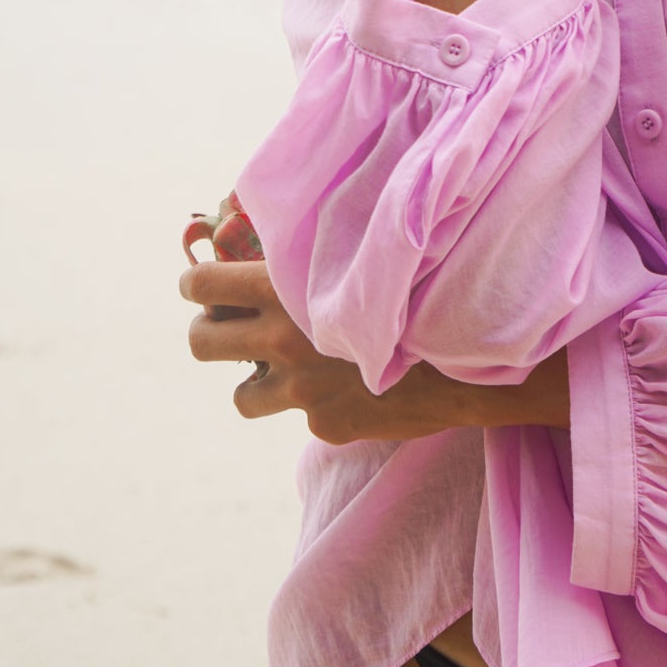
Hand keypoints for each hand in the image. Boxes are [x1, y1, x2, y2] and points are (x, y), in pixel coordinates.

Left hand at [180, 258, 467, 443]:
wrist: (471, 349)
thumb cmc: (416, 283)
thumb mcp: (355, 256)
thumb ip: (307, 254)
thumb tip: (256, 240)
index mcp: (284, 291)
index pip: (203, 285)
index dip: (195, 282)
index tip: (197, 283)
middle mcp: (283, 342)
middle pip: (202, 343)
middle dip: (207, 331)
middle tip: (222, 325)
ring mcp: (302, 393)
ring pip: (242, 395)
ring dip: (256, 377)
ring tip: (287, 364)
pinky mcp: (325, 426)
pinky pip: (300, 415)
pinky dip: (315, 400)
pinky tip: (351, 382)